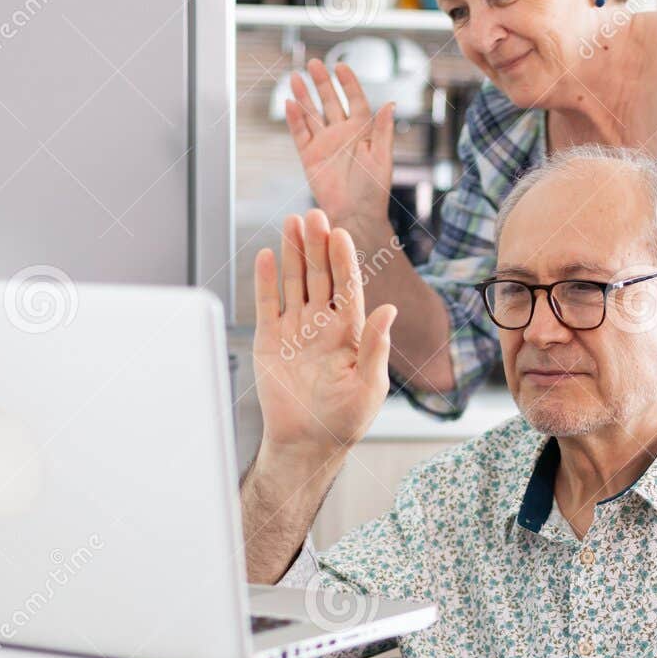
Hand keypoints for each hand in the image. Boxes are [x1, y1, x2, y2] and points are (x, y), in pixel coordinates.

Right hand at [253, 208, 395, 457]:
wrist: (306, 442)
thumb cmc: (345, 419)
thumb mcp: (369, 386)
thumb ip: (376, 347)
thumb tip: (390, 310)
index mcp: (351, 332)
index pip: (347, 287)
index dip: (344, 261)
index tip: (340, 234)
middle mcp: (323, 324)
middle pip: (321, 277)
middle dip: (318, 246)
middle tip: (314, 215)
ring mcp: (296, 329)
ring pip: (295, 283)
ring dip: (294, 254)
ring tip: (292, 222)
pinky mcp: (270, 339)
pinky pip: (267, 304)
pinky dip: (266, 281)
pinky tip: (267, 256)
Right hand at [285, 58, 393, 235]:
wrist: (355, 215)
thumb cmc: (374, 190)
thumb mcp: (382, 158)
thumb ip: (383, 130)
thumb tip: (390, 104)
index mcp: (362, 131)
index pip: (354, 99)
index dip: (348, 83)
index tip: (340, 66)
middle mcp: (342, 134)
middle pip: (330, 101)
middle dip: (322, 83)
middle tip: (313, 63)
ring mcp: (324, 144)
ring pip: (312, 114)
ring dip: (304, 96)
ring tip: (295, 77)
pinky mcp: (310, 157)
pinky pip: (300, 134)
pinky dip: (295, 119)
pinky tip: (290, 103)